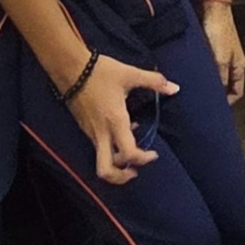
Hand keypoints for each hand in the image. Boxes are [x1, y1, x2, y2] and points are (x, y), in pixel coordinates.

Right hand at [66, 53, 179, 184]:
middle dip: (121, 177)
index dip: (142, 159)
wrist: (69, 67)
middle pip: (105, 170)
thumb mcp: (130, 74)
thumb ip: (155, 82)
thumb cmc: (100, 71)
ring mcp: (90, 132)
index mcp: (115, 121)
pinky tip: (121, 131)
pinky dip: (110, 148)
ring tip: (131, 153)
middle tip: (135, 170)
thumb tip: (175, 88)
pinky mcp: (84, 128)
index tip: (153, 154)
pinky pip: (98, 147)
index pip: (128, 154)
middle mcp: (101, 132)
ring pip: (101, 161)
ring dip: (117, 163)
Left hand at [203, 5, 244, 104]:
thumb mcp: (219, 60)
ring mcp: (222, 54)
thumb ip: (220, 79)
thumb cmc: (219, 33)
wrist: (212, 8)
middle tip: (201, 102)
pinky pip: (208, 65)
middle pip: (226, 84)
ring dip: (207, 81)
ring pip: (216, 75)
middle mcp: (232, 62)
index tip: (215, 110)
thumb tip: (216, 96)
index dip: (228, 103)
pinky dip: (201, 71)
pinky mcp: (211, 46)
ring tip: (194, 90)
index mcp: (239, 67)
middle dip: (216, 93)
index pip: (237, 92)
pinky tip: (191, 74)